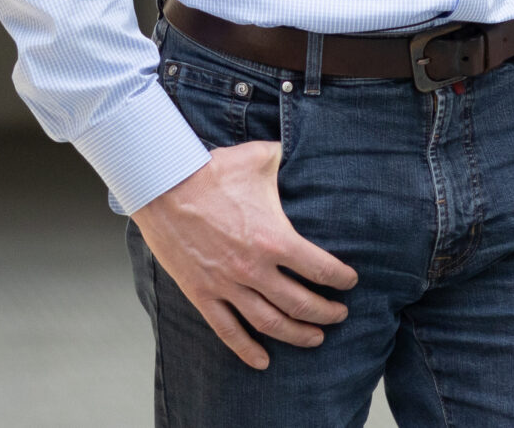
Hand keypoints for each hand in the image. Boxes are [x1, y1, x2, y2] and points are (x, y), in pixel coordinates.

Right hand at [131, 141, 358, 369]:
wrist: (163, 187)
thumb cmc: (213, 171)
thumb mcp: (261, 158)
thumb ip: (286, 159)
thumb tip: (300, 151)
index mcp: (274, 239)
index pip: (320, 269)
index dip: (341, 279)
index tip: (350, 283)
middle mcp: (254, 268)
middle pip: (301, 303)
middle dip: (325, 313)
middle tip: (339, 315)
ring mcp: (227, 285)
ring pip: (269, 323)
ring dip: (296, 334)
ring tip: (315, 338)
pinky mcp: (202, 294)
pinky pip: (227, 330)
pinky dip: (246, 349)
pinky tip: (262, 361)